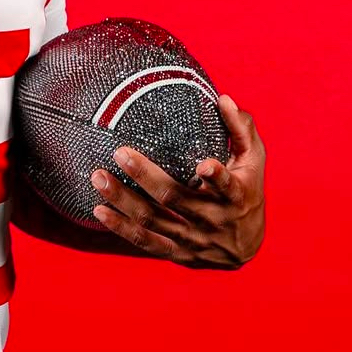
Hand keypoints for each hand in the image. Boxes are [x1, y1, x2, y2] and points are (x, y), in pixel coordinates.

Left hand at [89, 94, 265, 268]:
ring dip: (123, 199)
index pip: (227, 187)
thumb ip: (241, 130)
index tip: (204, 165)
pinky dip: (121, 228)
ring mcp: (193, 239)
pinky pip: (145, 242)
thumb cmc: (247, 193)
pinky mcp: (176, 253)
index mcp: (236, 197)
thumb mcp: (253, 163)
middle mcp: (213, 220)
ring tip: (98, 178)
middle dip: (146, 176)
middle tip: (120, 153)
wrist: (246, 251)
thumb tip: (223, 98)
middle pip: (175, 199)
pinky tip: (99, 211)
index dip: (217, 177)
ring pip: (154, 220)